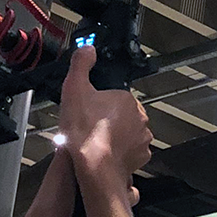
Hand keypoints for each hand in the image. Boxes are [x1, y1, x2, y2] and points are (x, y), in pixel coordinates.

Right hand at [60, 45, 152, 181]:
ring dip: (116, 135)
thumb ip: (81, 65)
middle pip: (122, 114)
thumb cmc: (85, 132)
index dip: (100, 102)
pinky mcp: (140, 156)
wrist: (94, 167)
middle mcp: (139, 118)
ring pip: (128, 132)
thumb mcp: (74, 89)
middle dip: (109, 119)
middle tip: (91, 126)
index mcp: (127, 99)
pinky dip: (120, 152)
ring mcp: (142, 138)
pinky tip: (106, 152)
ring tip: (97, 141)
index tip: (90, 110)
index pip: (116, 95)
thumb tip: (88, 49)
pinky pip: (131, 151)